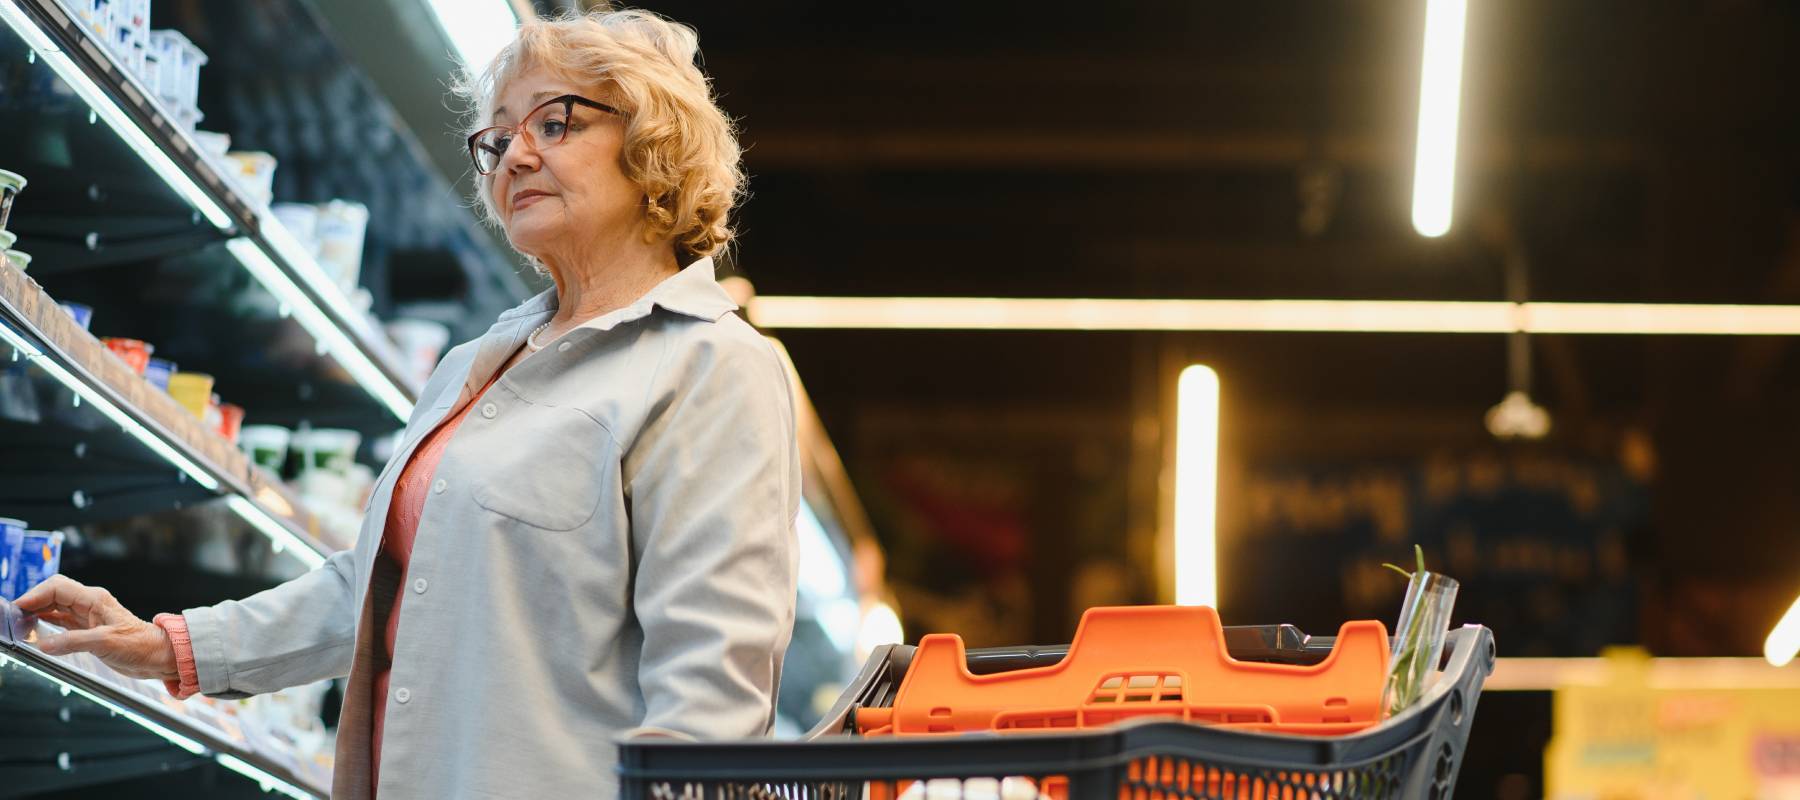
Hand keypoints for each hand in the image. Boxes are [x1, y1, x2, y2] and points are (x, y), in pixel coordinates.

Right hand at [15, 575, 178, 681]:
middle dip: (32, 602)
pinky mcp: (88, 630)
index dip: (34, 595)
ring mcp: (88, 617)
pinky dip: (46, 625)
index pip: (57, 587)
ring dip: (37, 613)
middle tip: (14, 617)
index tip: (17, 608)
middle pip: (53, 594)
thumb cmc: (141, 646)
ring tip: (19, 624)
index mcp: (95, 600)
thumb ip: (73, 642)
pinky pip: (61, 622)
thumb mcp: (105, 642)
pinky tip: (35, 632)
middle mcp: (90, 605)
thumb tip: (43, 645)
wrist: (157, 656)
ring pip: (55, 607)